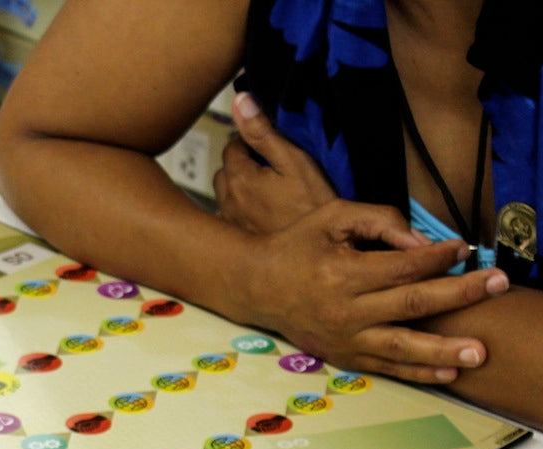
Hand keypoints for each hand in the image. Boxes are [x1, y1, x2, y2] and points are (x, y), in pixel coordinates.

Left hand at [213, 92, 335, 234]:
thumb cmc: (313, 205)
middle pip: (225, 171)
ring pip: (225, 195)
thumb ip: (264, 132)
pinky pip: (230, 218)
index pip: (232, 146)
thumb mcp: (294, 162)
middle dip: (240, 165)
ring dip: (238, 188)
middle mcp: (226, 201)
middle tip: (267, 167)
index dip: (250, 142)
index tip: (268, 146)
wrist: (318, 253)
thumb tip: (240, 100)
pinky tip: (261, 214)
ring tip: (265, 191)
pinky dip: (240, 211)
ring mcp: (230, 223)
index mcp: (238, 177)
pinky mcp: (237, 241)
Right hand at [246, 199, 507, 382]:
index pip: (403, 266)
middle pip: (412, 304)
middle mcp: (344, 310)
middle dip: (460, 293)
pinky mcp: (345, 356)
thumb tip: (424, 242)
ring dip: (444, 350)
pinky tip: (450, 372)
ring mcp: (345, 338)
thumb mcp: (333, 217)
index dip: (439, 256)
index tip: (467, 248)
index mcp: (342, 272)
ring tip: (481, 352)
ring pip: (402, 347)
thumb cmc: (299, 245)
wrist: (257, 286)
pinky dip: (419, 372)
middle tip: (499, 284)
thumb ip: (380, 221)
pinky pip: (387, 368)